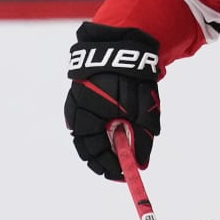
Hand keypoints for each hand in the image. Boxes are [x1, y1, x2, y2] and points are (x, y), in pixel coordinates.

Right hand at [64, 22, 161, 179]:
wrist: (122, 43)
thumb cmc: (134, 78)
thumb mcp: (144, 110)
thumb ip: (141, 138)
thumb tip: (141, 165)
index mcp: (93, 115)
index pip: (95, 152)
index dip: (110, 167)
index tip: (124, 175)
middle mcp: (78, 110)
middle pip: (86, 147)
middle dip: (102, 160)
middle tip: (118, 169)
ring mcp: (75, 101)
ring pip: (83, 134)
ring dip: (98, 146)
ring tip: (115, 152)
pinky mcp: (77, 94)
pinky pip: (82, 120)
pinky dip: (94, 131)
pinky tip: (107, 132)